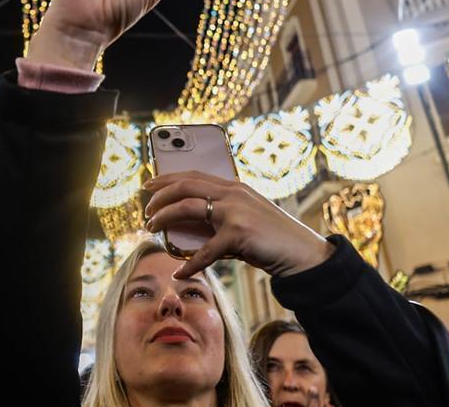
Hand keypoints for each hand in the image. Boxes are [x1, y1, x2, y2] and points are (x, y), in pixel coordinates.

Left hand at [144, 172, 335, 279]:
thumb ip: (222, 216)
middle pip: (185, 185)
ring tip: (152, 230)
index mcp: (234, 187)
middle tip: (146, 211)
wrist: (302, 253)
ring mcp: (235, 211)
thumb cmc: (273, 239)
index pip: (194, 175)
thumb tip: (189, 227)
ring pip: (187, 208)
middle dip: (159, 196)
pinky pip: (205, 251)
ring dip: (164, 218)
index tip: (149, 185)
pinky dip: (189, 264)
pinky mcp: (238, 234)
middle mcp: (233, 193)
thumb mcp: (247, 217)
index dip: (167, 178)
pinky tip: (179, 274)